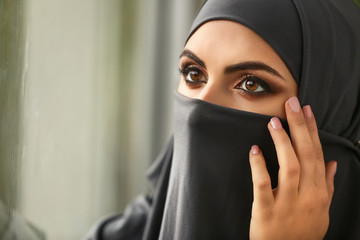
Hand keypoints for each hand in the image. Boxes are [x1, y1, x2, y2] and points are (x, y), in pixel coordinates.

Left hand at [248, 97, 336, 239]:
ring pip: (289, 167)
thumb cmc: (303, 232)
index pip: (317, 155)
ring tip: (274, 122)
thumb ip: (326, 186)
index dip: (312, 131)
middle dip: (300, 127)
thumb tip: (331, 164)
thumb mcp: (322, 211)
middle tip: (292, 104)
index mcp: (318, 193)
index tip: (306, 110)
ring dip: (282, 143)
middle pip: (306, 155)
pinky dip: (259, 166)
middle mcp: (306, 196)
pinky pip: (262, 185)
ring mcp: (286, 203)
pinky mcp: (266, 211)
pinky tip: (254, 150)